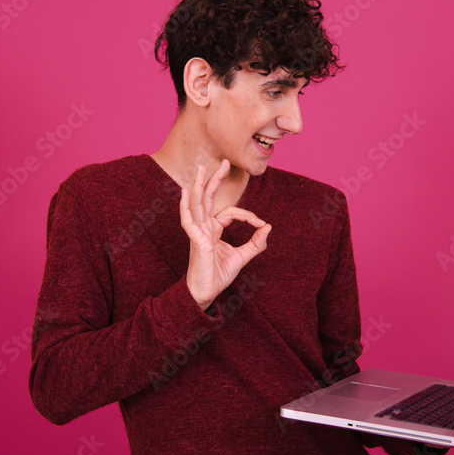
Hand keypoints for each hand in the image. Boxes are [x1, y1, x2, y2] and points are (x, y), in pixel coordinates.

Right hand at [180, 159, 270, 309]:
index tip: (260, 223)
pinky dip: (185, 205)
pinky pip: (188, 220)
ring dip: (199, 185)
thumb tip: (268, 227)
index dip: (248, 215)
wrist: (207, 292)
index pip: (231, 213)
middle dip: (215, 179)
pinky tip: (185, 191)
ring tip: (201, 168)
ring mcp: (198, 232)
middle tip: (224, 162)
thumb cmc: (218, 275)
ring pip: (197, 203)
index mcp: (213, 229)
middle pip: (208, 198)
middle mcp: (204, 227)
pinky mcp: (196, 239)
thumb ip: (256, 243)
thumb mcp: (242, 257)